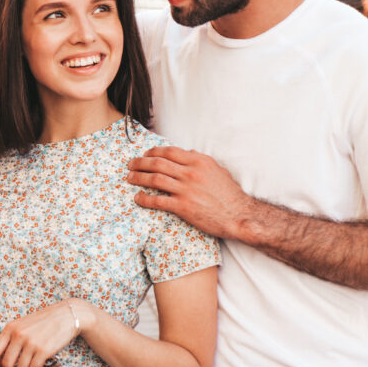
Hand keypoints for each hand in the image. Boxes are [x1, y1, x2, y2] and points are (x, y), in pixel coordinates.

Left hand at [0, 301, 84, 366]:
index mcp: (10, 328)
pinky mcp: (44, 350)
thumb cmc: (43, 321)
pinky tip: (39, 362)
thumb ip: (10, 338)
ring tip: (29, 366)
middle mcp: (18, 335)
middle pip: (6, 363)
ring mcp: (31, 343)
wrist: (66, 315)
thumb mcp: (22, 324)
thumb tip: (0, 360)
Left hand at [126, 146, 253, 239]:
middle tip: (130, 164)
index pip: (169, 151)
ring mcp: (186, 189)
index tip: (145, 154)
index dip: (153, 151)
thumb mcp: (217, 170)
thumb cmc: (229, 194)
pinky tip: (137, 198)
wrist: (238, 215)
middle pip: (157, 163)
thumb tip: (188, 152)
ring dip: (138, 178)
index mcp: (198, 161)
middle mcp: (190, 173)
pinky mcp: (183, 206)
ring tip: (129, 178)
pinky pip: (157, 200)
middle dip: (140, 162)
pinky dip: (144, 199)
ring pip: (154, 179)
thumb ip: (201, 160)